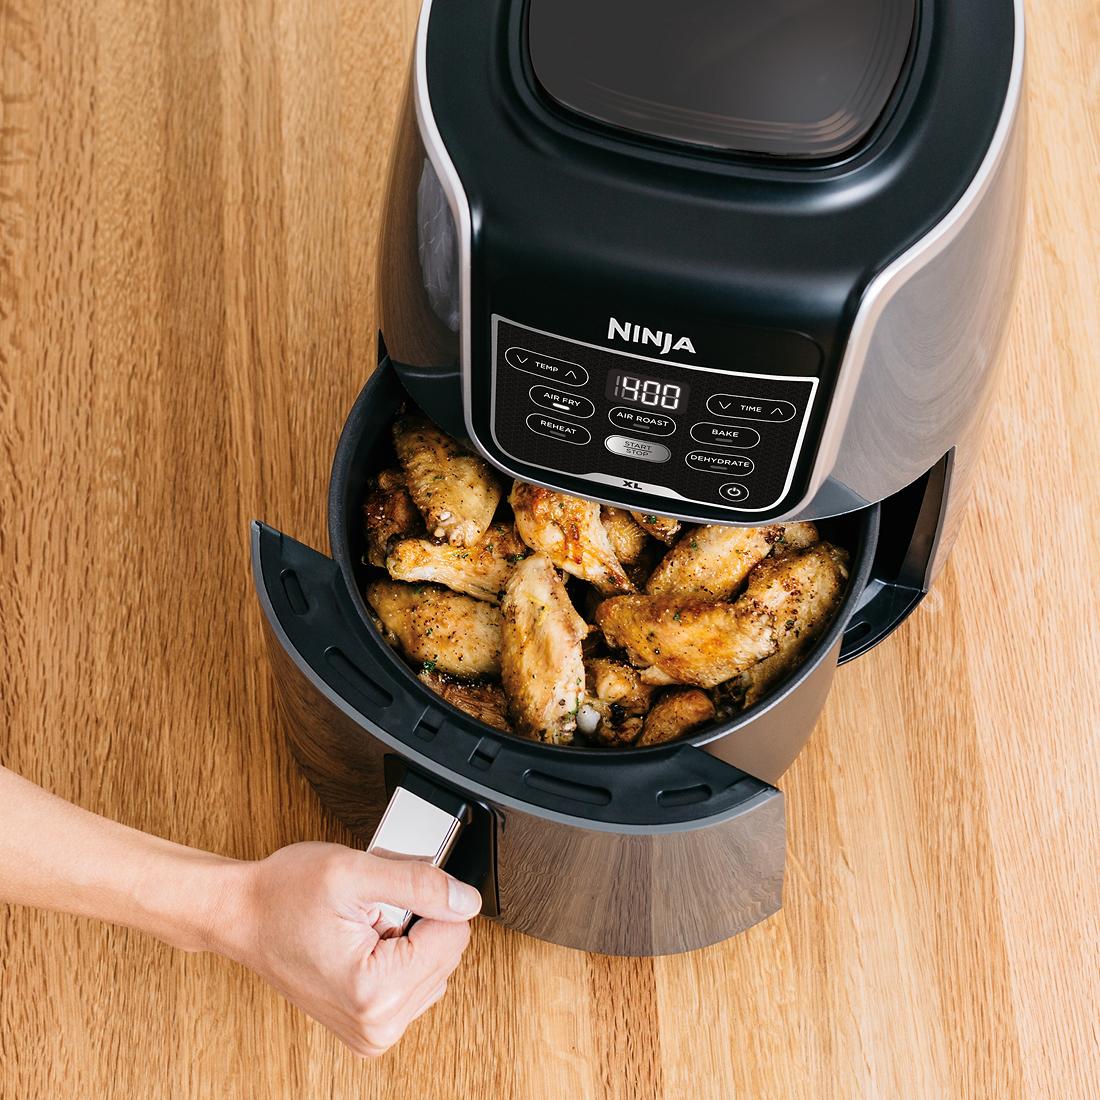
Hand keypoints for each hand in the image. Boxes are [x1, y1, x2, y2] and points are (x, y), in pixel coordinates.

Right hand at [218, 842, 480, 1056]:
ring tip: (364, 925)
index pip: (454, 936)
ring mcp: (374, 1031)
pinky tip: (365, 940)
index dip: (428, 901)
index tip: (387, 897)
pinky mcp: (371, 1024)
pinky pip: (415, 979)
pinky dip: (399, 952)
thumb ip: (419, 884)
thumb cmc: (283, 895)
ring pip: (435, 965)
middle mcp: (378, 1025)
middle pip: (447, 953)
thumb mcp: (354, 873)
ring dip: (409, 936)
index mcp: (375, 994)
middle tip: (369, 910)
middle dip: (417, 919)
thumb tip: (467, 900)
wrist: (243, 916)